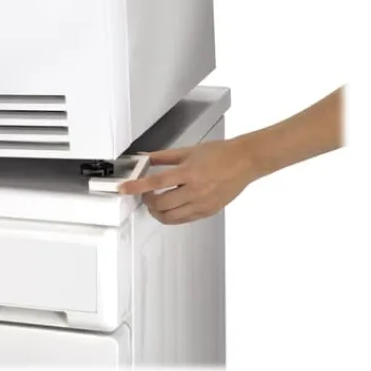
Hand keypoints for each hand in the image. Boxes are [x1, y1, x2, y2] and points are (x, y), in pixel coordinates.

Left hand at [119, 137, 258, 223]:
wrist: (245, 161)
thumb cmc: (221, 153)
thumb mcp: (189, 151)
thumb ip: (163, 157)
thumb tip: (144, 158)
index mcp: (189, 172)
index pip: (156, 183)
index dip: (137, 187)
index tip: (124, 189)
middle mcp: (196, 191)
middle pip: (161, 205)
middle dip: (148, 201)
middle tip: (145, 195)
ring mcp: (203, 204)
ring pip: (171, 217)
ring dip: (158, 212)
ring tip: (156, 203)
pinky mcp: (208, 211)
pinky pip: (184, 219)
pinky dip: (173, 215)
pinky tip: (172, 206)